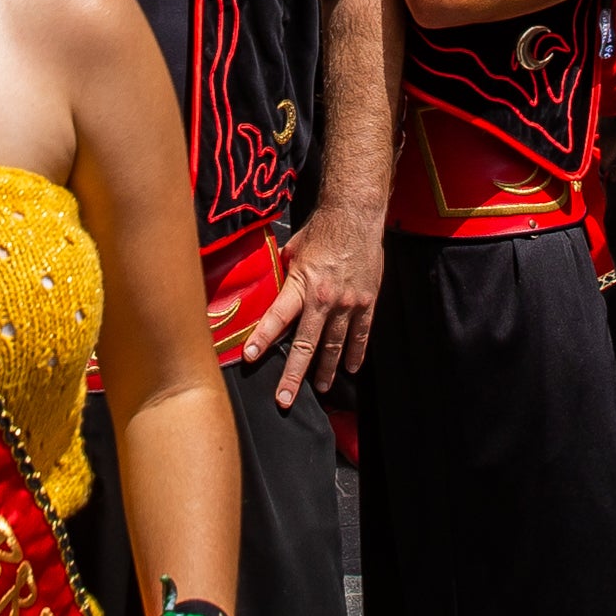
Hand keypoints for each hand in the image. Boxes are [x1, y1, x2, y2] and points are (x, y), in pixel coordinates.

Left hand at [271, 207, 379, 403]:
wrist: (356, 216)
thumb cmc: (322, 229)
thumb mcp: (293, 249)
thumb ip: (282, 272)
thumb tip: (269, 282)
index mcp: (301, 285)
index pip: (276, 318)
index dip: (262, 339)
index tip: (249, 358)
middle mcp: (324, 299)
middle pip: (306, 345)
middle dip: (294, 375)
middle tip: (284, 399)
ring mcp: (348, 304)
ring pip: (335, 346)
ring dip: (326, 370)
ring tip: (320, 389)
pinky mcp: (367, 302)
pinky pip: (361, 334)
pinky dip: (356, 353)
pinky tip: (351, 369)